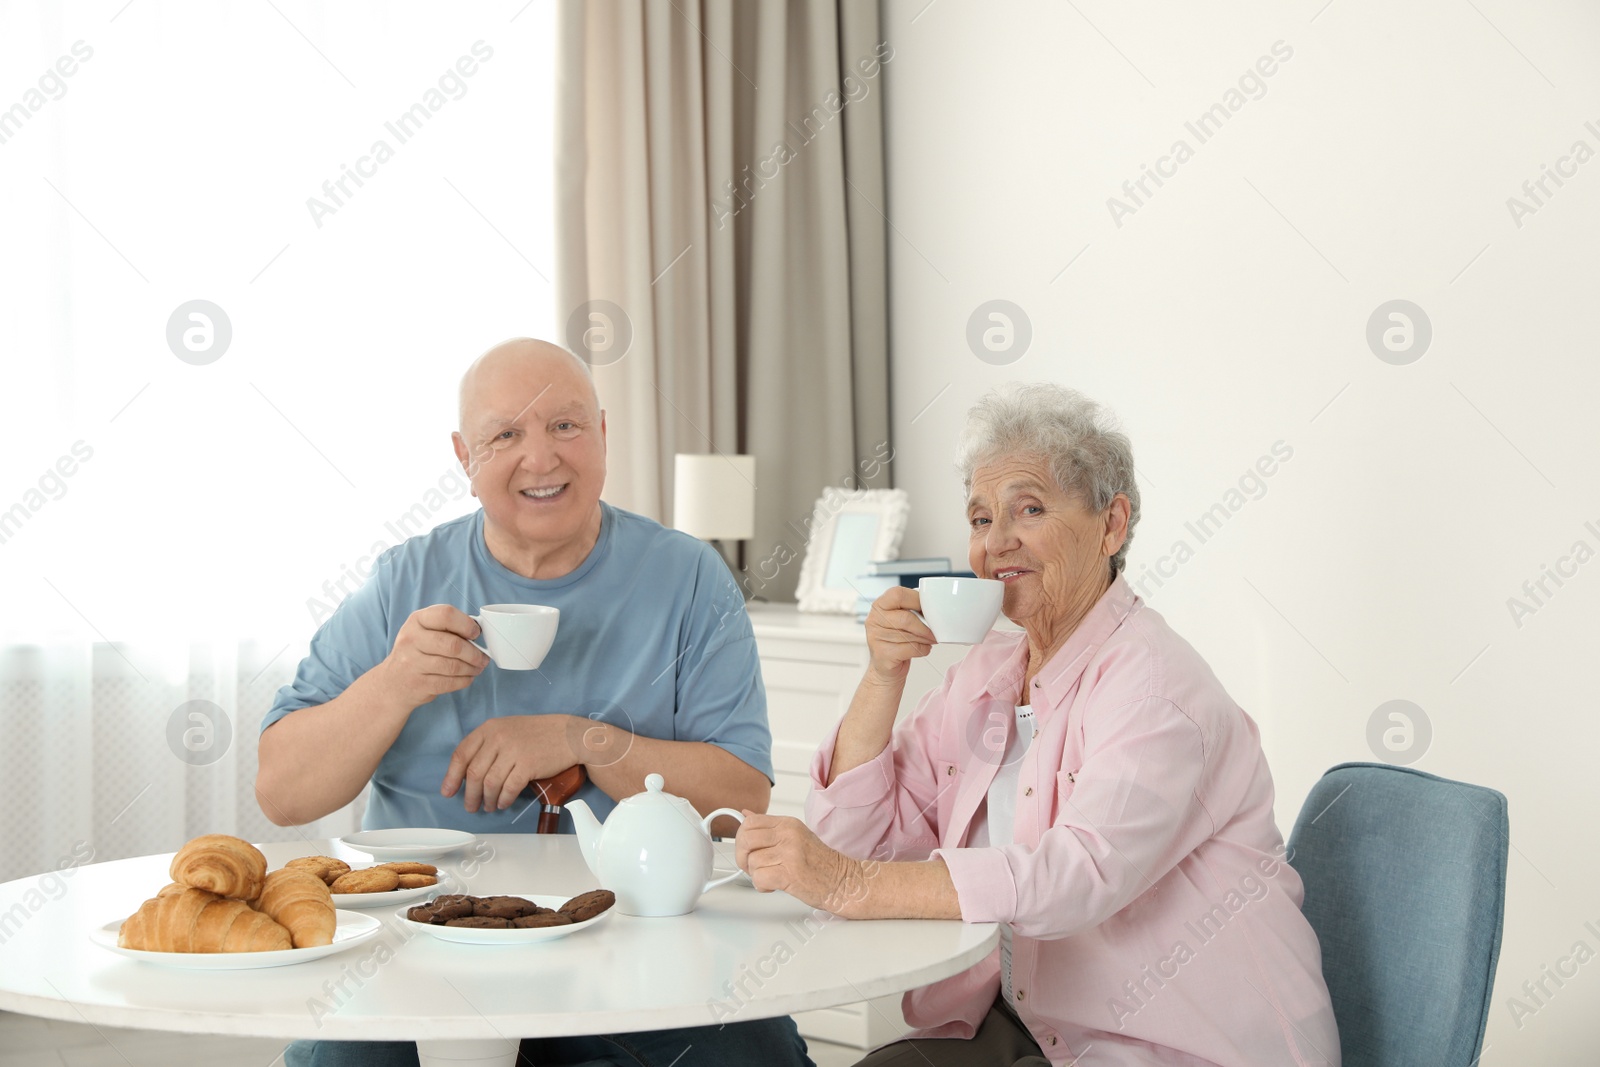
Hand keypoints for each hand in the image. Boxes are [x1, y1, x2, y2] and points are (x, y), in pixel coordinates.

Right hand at [375, 605, 487, 711]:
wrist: (392, 682)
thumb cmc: (417, 652)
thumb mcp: (424, 631)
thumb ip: (447, 627)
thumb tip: (478, 631)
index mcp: (416, 620)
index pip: (446, 614)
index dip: (466, 624)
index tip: (476, 633)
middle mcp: (411, 639)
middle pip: (453, 644)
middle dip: (474, 653)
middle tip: (483, 657)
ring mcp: (412, 663)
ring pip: (453, 666)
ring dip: (472, 668)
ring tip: (477, 667)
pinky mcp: (418, 684)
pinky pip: (449, 683)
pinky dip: (464, 680)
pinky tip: (467, 677)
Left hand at [441, 715, 579, 812]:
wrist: (568, 734)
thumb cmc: (536, 733)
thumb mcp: (507, 730)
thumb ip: (487, 745)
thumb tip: (466, 773)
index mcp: (489, 728)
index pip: (461, 754)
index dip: (452, 776)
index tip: (448, 791)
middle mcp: (498, 738)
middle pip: (474, 773)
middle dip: (470, 794)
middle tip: (470, 806)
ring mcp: (513, 751)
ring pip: (490, 783)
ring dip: (486, 800)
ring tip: (489, 806)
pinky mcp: (528, 765)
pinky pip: (508, 788)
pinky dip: (503, 799)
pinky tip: (503, 803)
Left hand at [735, 812, 871, 916]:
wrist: (843, 881)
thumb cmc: (820, 862)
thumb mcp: (795, 835)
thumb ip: (769, 827)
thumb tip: (746, 815)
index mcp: (788, 824)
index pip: (750, 822)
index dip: (741, 838)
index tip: (747, 849)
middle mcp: (788, 835)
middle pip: (746, 840)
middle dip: (742, 857)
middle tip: (751, 866)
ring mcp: (789, 853)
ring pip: (752, 862)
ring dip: (756, 875)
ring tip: (770, 876)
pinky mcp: (790, 873)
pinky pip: (759, 877)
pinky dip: (761, 886)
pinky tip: (772, 886)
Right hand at [863, 586, 934, 684]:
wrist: (885, 667)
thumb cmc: (896, 640)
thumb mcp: (900, 619)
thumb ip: (911, 609)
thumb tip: (934, 608)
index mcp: (879, 605)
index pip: (898, 594)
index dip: (917, 600)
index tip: (928, 608)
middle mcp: (874, 619)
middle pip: (906, 618)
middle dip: (924, 626)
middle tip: (935, 631)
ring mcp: (876, 637)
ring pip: (910, 635)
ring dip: (925, 639)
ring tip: (929, 640)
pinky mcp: (883, 654)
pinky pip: (910, 648)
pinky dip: (922, 649)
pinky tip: (921, 649)